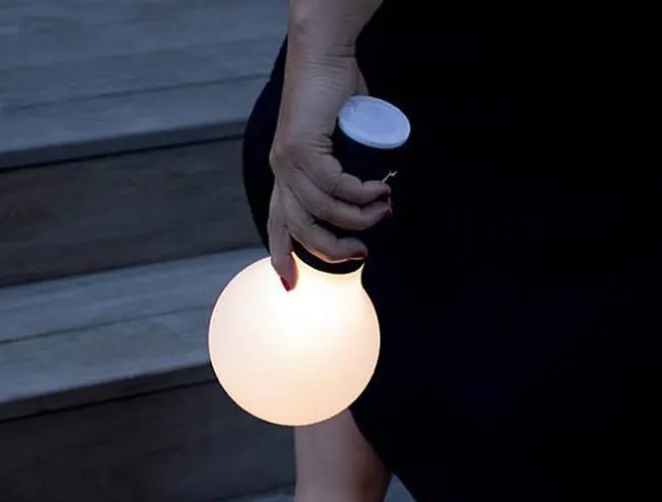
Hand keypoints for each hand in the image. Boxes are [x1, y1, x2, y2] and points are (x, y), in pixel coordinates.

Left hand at [268, 51, 391, 287]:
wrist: (325, 56)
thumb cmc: (336, 95)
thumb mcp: (340, 144)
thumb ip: (349, 167)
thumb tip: (374, 196)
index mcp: (285, 176)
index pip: (278, 225)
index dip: (281, 258)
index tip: (291, 285)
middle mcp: (281, 172)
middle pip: (300, 229)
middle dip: (332, 249)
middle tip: (363, 251)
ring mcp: (288, 160)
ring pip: (322, 210)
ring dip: (357, 218)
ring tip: (384, 210)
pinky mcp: (301, 146)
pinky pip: (333, 185)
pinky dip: (359, 193)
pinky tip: (380, 190)